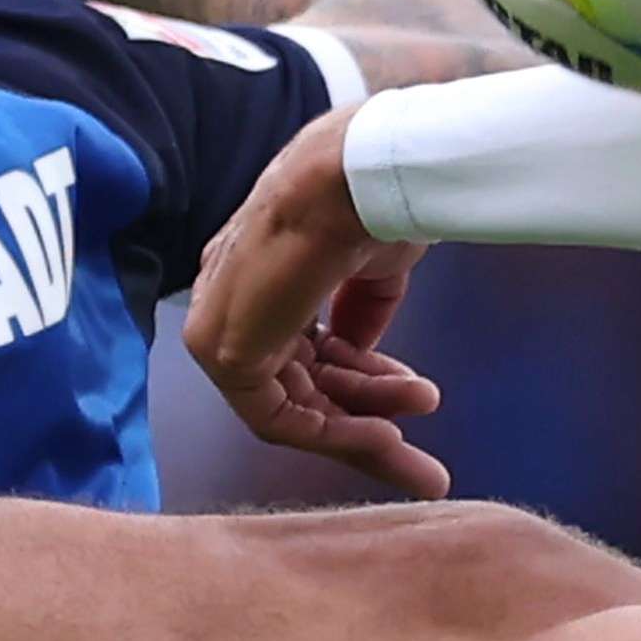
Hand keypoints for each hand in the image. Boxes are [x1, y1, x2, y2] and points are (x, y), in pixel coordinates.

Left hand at [187, 106, 448, 496]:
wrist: (352, 180)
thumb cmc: (366, 202)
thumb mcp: (371, 269)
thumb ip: (361, 313)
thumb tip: (359, 350)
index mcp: (257, 270)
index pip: (303, 344)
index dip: (361, 376)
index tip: (412, 392)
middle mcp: (230, 301)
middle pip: (299, 384)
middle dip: (366, 418)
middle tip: (419, 459)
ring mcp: (221, 328)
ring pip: (292, 408)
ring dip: (360, 433)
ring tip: (418, 449)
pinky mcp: (225, 355)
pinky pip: (279, 418)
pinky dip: (333, 434)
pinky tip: (386, 435)